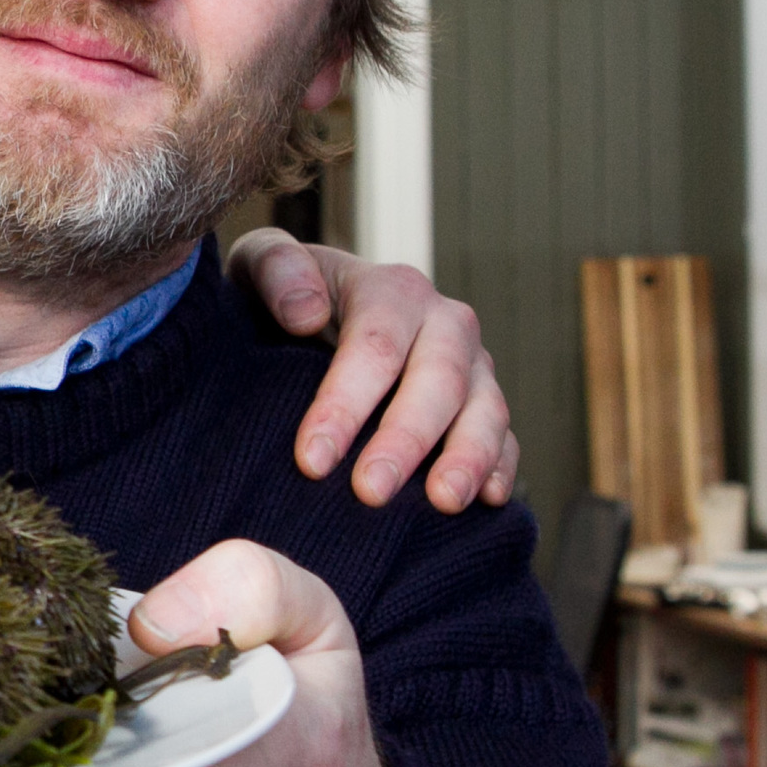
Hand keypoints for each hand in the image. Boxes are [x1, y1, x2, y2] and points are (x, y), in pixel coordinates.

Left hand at [228, 230, 517, 512]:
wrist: (314, 310)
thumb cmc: (281, 297)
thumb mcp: (260, 264)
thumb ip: (276, 271)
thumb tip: (306, 314)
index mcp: (391, 290)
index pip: (375, 347)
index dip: (345, 405)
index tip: (312, 461)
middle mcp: (443, 323)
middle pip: (437, 380)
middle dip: (405, 439)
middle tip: (370, 493)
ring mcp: (472, 365)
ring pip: (485, 407)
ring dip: (468, 457)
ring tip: (444, 502)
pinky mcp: (484, 403)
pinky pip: (505, 435)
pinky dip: (501, 465)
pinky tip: (488, 500)